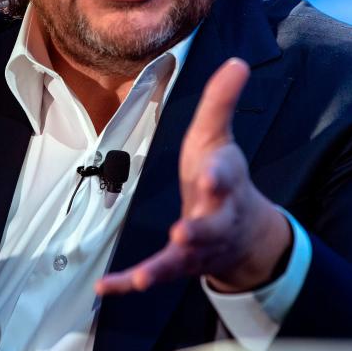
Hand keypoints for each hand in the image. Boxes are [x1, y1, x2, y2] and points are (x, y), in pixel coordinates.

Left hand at [95, 58, 290, 296]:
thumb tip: (238, 61)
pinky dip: (130, 283)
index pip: (224, 173)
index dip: (218, 175)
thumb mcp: (219, 135)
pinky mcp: (180, 264)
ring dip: (164, 266)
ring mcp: (199, 245)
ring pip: (185, 258)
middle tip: (183, 231)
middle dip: (200, 228)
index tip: (211, 176)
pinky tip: (106, 288)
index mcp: (223, 180)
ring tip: (144, 277)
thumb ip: (222, 100)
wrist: (245, 233)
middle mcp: (216, 216)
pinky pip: (156, 274)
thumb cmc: (221, 176)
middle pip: (211, 224)